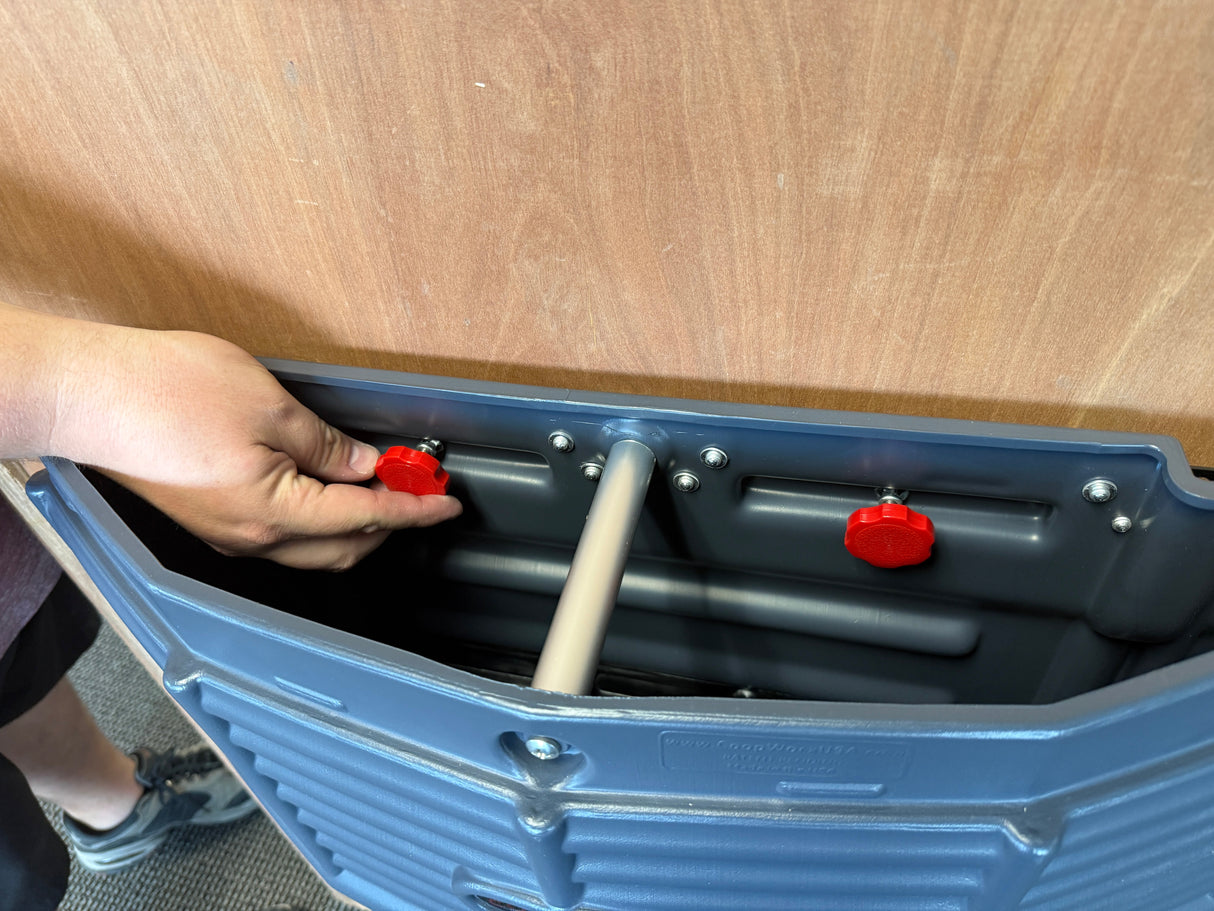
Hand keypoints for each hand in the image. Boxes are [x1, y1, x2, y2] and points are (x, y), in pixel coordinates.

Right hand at [50, 326, 460, 569]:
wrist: (88, 394)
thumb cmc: (167, 391)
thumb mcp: (270, 407)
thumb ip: (326, 444)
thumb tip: (363, 464)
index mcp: (274, 513)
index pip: (366, 520)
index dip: (414, 509)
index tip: (448, 503)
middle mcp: (252, 538)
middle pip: (344, 548)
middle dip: (392, 523)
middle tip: (421, 487)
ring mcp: (229, 533)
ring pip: (313, 547)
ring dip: (357, 523)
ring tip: (383, 484)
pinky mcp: (211, 518)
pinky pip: (284, 533)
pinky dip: (321, 517)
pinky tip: (330, 486)